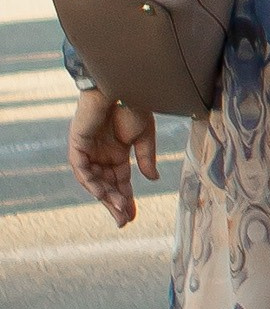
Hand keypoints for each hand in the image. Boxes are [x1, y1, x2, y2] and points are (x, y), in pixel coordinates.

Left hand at [69, 93, 158, 228]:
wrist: (123, 86)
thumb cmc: (134, 106)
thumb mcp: (144, 137)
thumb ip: (146, 159)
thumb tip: (152, 179)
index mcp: (117, 153)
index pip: (120, 182)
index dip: (126, 199)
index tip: (132, 216)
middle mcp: (101, 154)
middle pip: (106, 185)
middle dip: (114, 203)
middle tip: (124, 221)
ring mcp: (88, 149)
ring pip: (94, 180)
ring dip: (105, 196)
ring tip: (118, 209)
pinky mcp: (77, 143)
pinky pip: (81, 168)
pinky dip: (91, 181)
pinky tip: (102, 193)